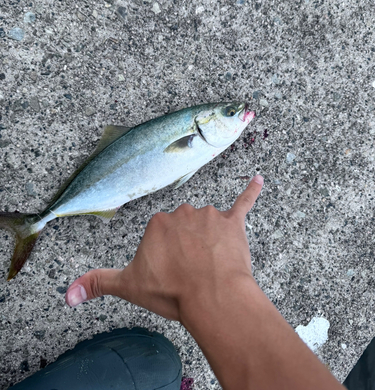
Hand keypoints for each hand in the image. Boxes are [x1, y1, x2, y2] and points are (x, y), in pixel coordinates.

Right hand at [65, 174, 263, 321]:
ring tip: (210, 265)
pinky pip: (244, 201)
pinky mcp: (233, 222)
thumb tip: (68, 294)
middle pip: (182, 226)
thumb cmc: (171, 290)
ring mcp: (209, 216)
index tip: (170, 270)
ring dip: (208, 238)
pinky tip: (259, 180)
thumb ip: (97, 283)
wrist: (211, 296)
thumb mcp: (128, 286)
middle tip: (190, 271)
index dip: (165, 254)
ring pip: (207, 221)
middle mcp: (182, 212)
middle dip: (185, 245)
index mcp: (157, 223)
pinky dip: (252, 191)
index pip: (160, 232)